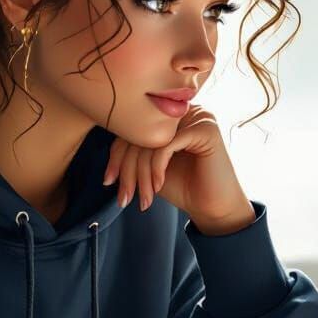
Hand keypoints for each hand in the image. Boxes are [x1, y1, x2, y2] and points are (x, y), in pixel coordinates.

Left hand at [102, 104, 252, 228]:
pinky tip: (158, 187)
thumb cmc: (183, 187)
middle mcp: (182, 111)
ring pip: (151, 139)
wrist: (213, 207)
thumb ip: (133, 153)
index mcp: (168, 117)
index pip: (132, 128)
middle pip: (139, 133)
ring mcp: (196, 116)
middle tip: (124, 198)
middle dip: (127, 170)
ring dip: (141, 175)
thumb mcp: (149, 168)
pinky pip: (167, 144)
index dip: (116, 156)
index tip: (108, 182)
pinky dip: (157, 168)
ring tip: (143, 199)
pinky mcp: (205, 128)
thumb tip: (104, 151)